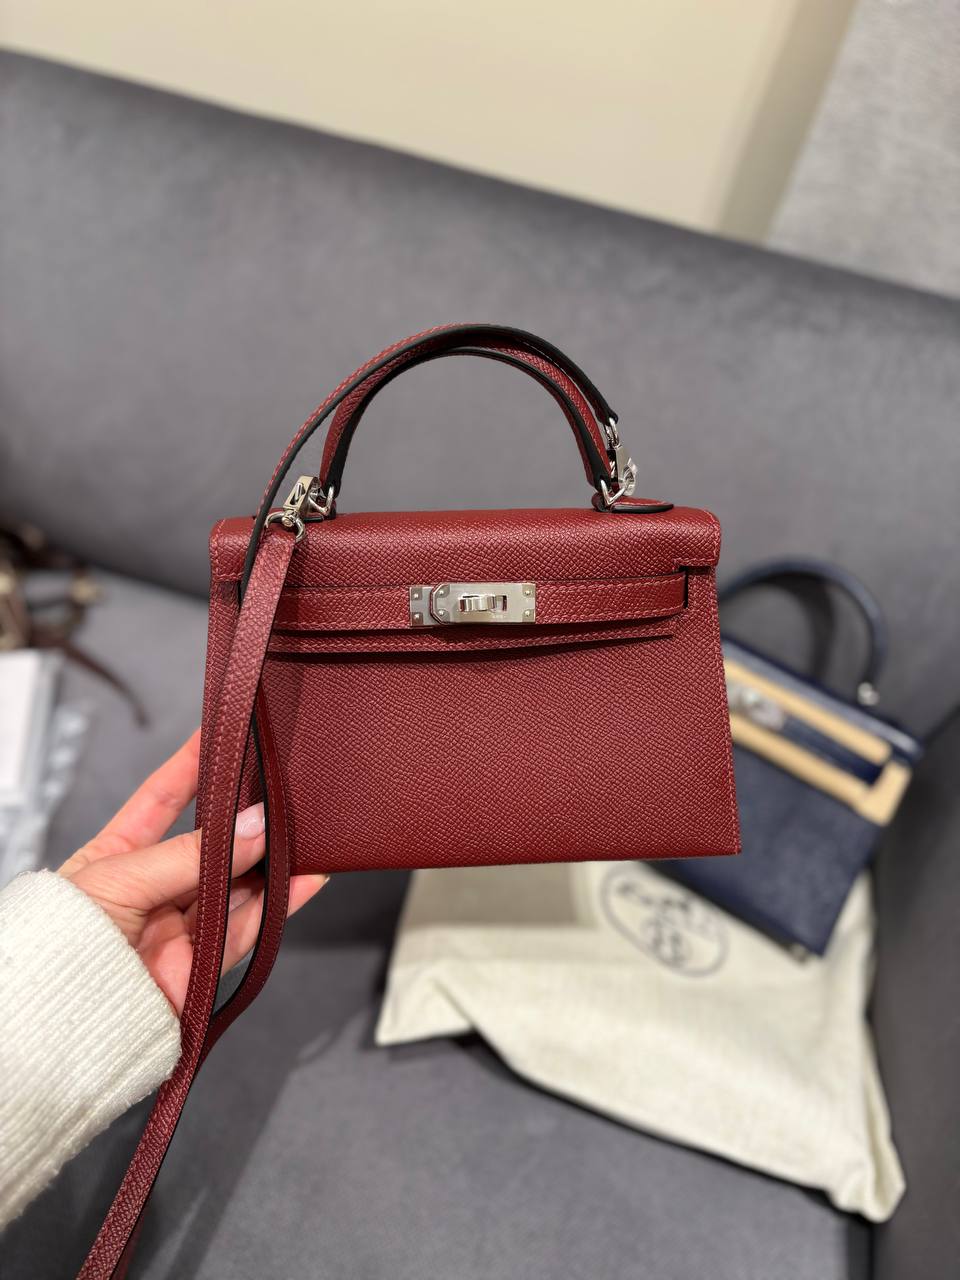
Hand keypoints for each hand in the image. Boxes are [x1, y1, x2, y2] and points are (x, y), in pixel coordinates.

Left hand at [58, 729, 327, 1014]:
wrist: (59, 1025)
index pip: (160, 799)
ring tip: (300, 831)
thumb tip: (250, 828)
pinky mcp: (204, 964)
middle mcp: (151, 889)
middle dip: (241, 818)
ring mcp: (179, 927)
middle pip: (208, 843)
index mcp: (115, 858)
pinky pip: (251, 925)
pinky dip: (283, 901)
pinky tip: (304, 877)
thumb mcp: (119, 880)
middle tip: (274, 790)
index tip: (219, 736)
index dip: (190, 767)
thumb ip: (189, 855)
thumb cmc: (58, 948)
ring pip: (237, 883)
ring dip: (270, 858)